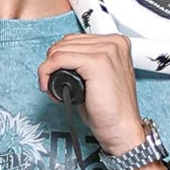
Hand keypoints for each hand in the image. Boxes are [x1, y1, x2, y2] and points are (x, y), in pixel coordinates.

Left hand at [38, 33, 144, 157]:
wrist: (121, 129)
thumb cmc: (110, 111)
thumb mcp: (95, 80)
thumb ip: (81, 65)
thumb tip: (57, 63)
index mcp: (116, 44)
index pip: (76, 40)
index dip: (60, 57)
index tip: (56, 75)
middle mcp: (113, 43)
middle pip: (66, 42)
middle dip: (53, 63)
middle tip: (51, 85)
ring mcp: (106, 51)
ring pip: (60, 50)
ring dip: (48, 69)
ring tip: (52, 88)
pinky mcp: (97, 62)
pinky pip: (59, 59)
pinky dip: (47, 72)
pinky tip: (49, 87)